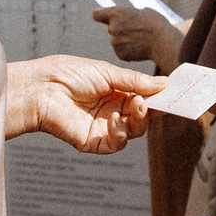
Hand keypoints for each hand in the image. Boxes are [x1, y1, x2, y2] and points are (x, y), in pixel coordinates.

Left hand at [8, 55, 157, 152]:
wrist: (41, 88)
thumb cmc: (68, 74)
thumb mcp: (107, 72)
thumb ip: (136, 81)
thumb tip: (165, 84)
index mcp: (115, 91)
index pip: (143, 97)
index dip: (158, 97)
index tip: (174, 94)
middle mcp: (111, 110)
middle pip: (142, 117)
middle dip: (151, 109)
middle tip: (155, 102)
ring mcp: (102, 127)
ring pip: (133, 132)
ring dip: (139, 120)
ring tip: (136, 106)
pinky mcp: (92, 142)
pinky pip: (116, 144)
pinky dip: (120, 133)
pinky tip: (115, 120)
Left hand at [91, 6, 182, 73]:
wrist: (164, 42)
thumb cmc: (156, 24)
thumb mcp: (143, 11)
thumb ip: (130, 14)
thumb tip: (128, 16)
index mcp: (116, 14)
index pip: (97, 14)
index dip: (101, 16)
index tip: (104, 18)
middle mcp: (112, 28)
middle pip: (111, 28)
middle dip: (120, 30)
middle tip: (136, 31)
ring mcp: (115, 42)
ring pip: (117, 41)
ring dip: (125, 41)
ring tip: (141, 40)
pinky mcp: (120, 54)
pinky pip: (122, 51)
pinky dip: (129, 51)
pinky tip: (140, 49)